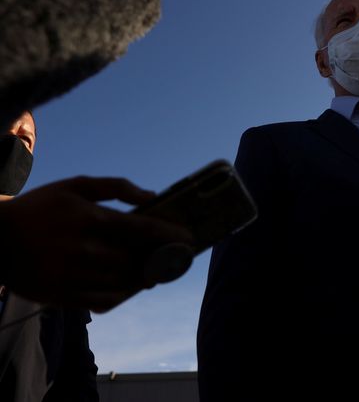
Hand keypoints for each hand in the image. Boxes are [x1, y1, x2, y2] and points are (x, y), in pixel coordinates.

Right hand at [0, 176, 192, 311]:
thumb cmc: (41, 207)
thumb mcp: (75, 185)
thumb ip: (117, 187)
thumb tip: (152, 196)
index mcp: (88, 218)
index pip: (142, 228)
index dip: (170, 235)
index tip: (188, 238)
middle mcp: (82, 249)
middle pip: (137, 260)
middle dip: (162, 259)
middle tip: (177, 257)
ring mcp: (71, 275)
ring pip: (124, 283)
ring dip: (146, 278)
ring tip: (157, 271)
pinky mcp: (62, 295)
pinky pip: (104, 301)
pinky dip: (123, 294)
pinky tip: (130, 285)